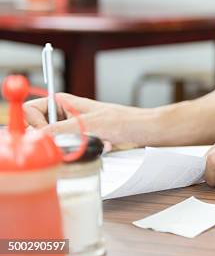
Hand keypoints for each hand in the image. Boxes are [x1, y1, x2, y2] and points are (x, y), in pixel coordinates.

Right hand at [24, 93, 146, 149]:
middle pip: (39, 132)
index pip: (29, 111)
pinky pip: (69, 153)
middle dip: (56, 140)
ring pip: (54, 145)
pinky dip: (82, 154)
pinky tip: (101, 147)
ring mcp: (71, 130)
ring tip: (95, 142)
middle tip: (75, 141)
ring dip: (73, 149)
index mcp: (62, 102)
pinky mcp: (80, 143)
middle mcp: (63, 116)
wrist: (144, 131)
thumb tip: (35, 137)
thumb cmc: (123, 121)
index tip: (46, 136)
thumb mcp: (88, 124)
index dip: (34, 125)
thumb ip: (59, 129)